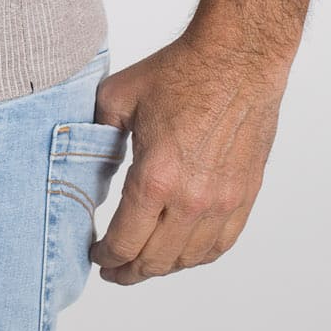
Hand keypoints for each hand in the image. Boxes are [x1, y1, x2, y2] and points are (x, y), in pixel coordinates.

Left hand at [88, 29, 290, 282]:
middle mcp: (190, 200)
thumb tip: (85, 160)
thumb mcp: (118, 97)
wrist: (236, 59)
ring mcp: (222, 203)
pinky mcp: (244, 196)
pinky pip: (219, 245)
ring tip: (145, 263)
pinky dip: (196, 256)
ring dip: (162, 267)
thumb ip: (96, 135)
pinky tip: (181, 252)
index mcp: (155, 178)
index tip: (96, 255)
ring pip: (187, 259)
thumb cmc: (180, 71)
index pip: (124, 243)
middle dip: (129, 270)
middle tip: (114, 269)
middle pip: (154, 260)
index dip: (105, 257)